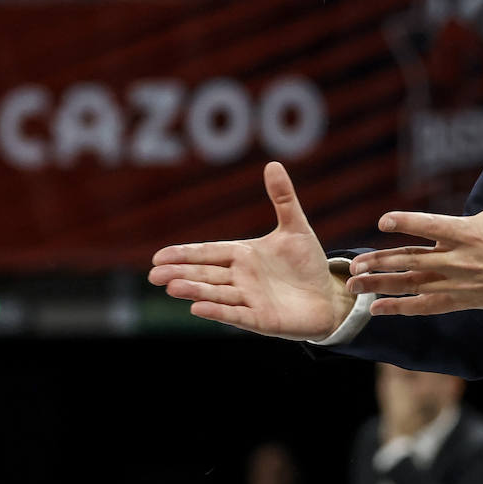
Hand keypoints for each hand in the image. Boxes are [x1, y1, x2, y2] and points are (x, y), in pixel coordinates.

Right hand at [148, 162, 353, 338]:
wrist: (328, 296)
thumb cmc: (307, 264)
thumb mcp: (296, 228)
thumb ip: (283, 198)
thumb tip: (273, 164)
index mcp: (243, 256)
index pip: (209, 253)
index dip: (185, 254)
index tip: (158, 256)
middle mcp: (241, 278)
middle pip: (205, 274)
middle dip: (180, 273)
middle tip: (154, 274)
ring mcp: (249, 300)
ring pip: (216, 294)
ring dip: (195, 291)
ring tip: (172, 287)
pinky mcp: (260, 320)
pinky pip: (236, 315)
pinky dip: (218, 312)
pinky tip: (197, 308)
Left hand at [346, 137, 482, 317]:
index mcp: (469, 233)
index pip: (431, 227)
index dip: (406, 222)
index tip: (383, 221)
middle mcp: (460, 260)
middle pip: (411, 261)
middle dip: (379, 262)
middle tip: (352, 265)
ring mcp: (459, 283)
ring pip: (413, 285)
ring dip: (382, 286)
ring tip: (354, 286)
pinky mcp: (463, 301)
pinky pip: (426, 306)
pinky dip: (401, 308)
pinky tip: (378, 310)